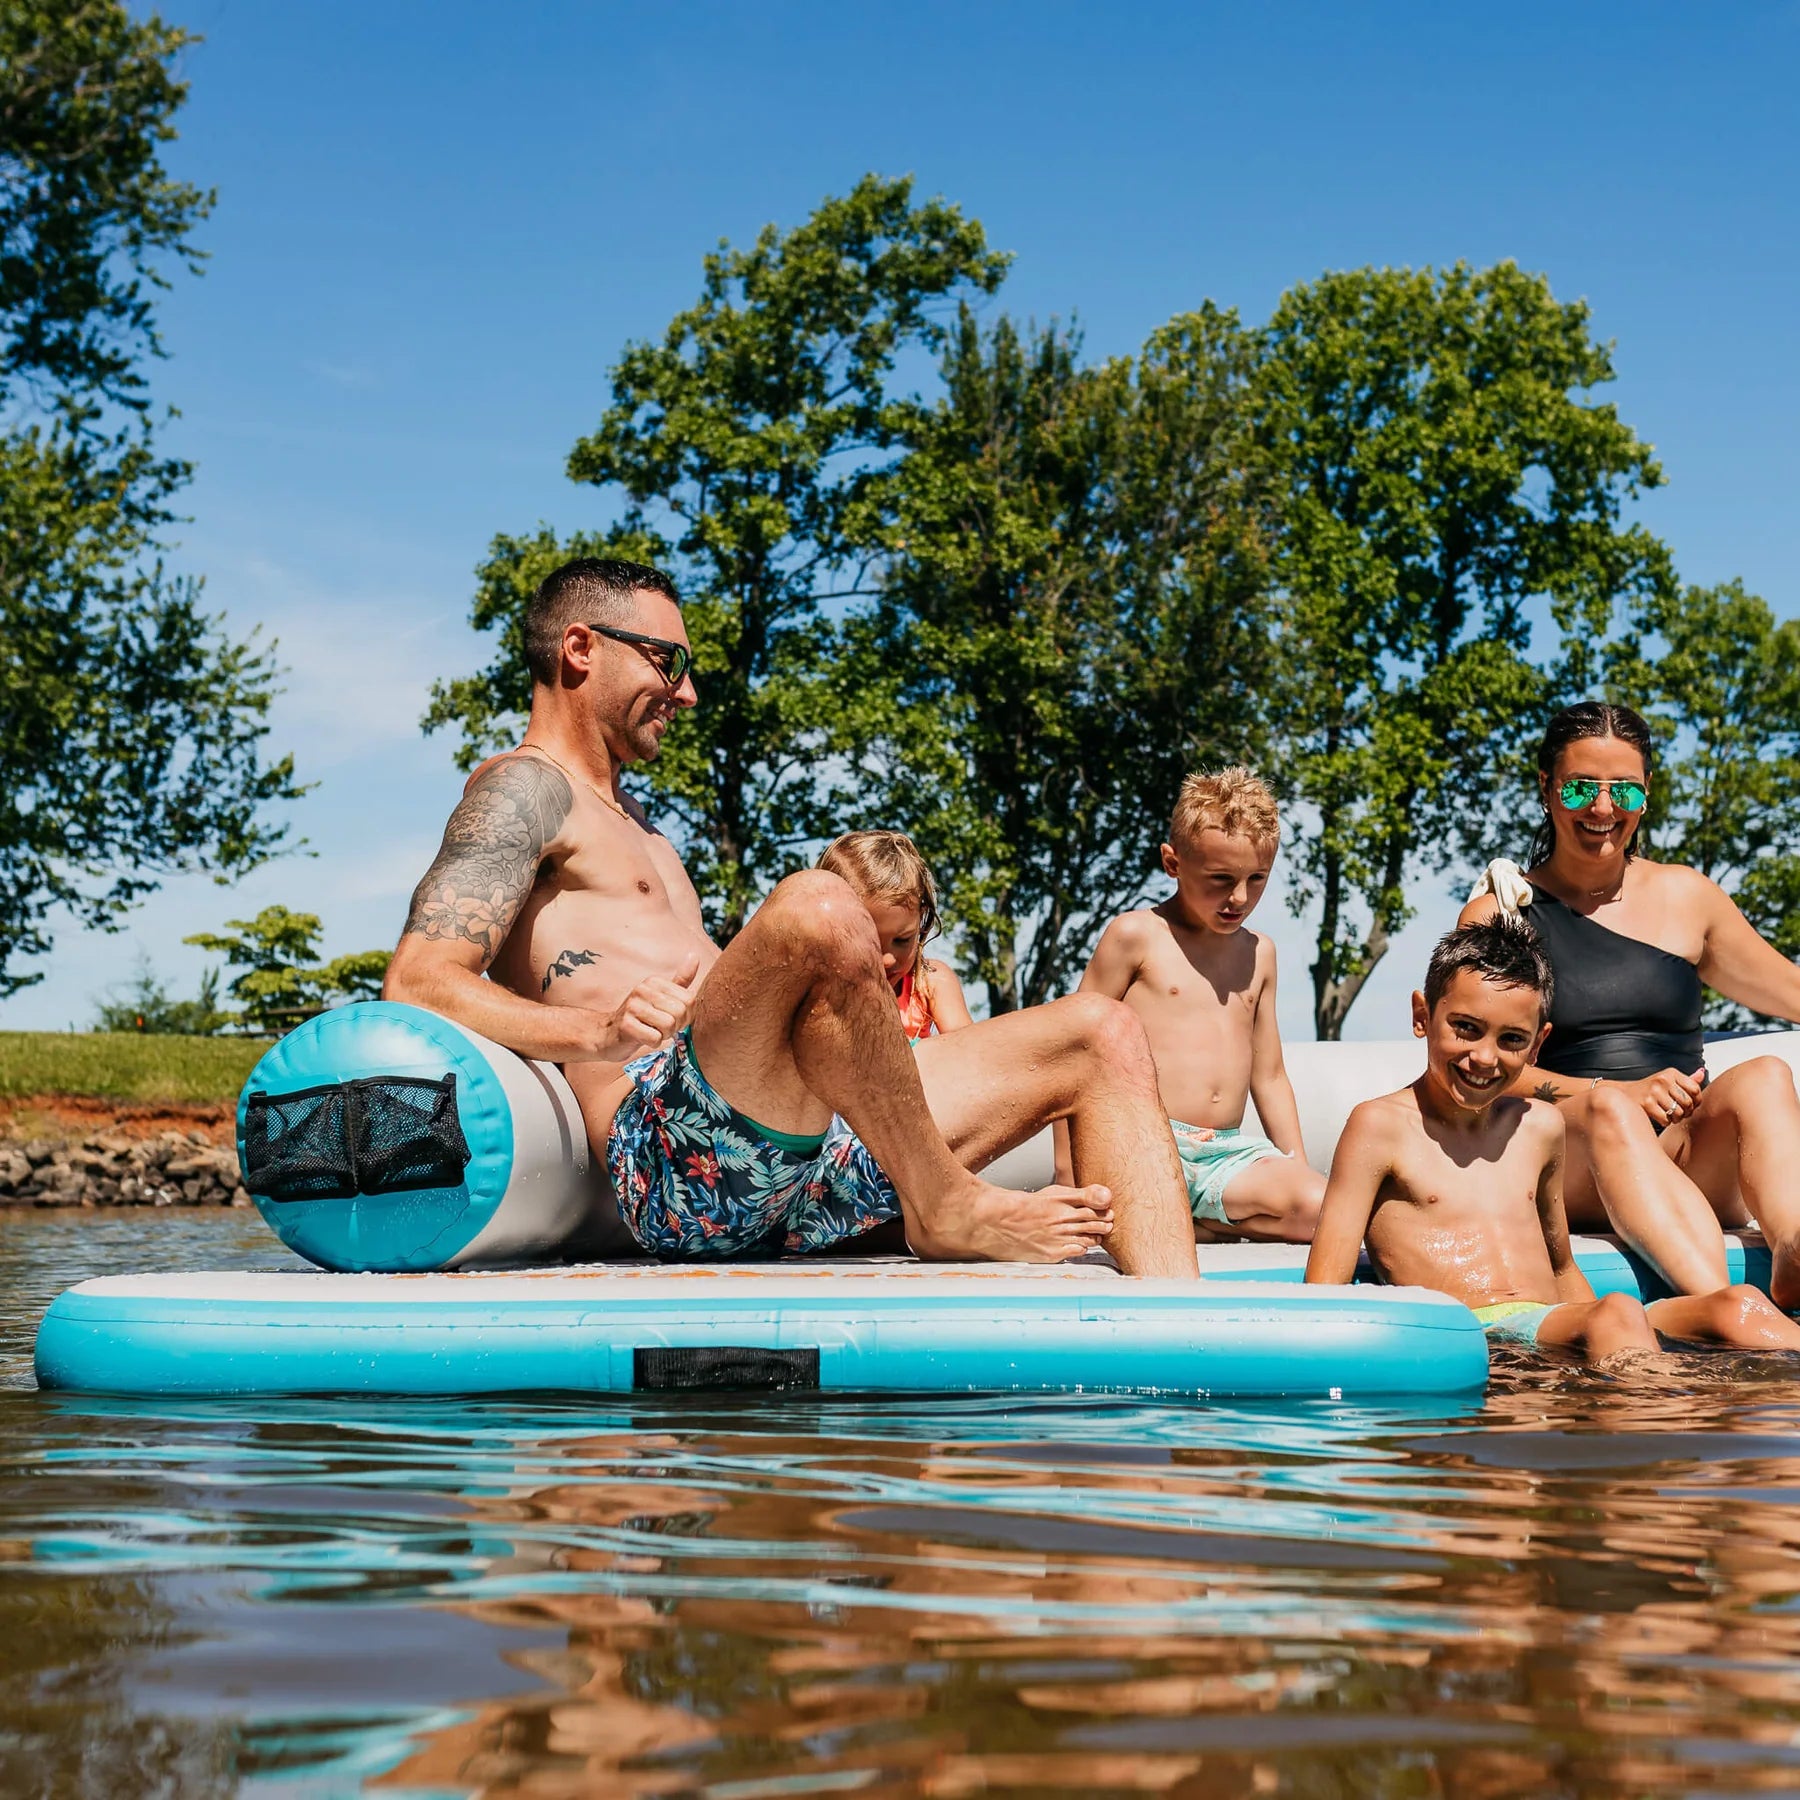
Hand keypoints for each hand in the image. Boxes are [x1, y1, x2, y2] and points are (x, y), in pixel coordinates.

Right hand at [581, 954, 701, 1060]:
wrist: (609, 1034)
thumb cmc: (641, 1016)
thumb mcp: (662, 995)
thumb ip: (680, 980)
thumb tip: (694, 955)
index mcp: (655, 982)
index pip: (690, 999)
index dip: (687, 1015)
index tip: (673, 1018)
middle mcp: (643, 989)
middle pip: (680, 1012)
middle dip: (675, 1026)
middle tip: (661, 1027)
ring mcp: (633, 1006)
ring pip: (668, 1025)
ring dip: (664, 1035)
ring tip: (651, 1031)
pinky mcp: (626, 1025)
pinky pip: (655, 1038)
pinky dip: (653, 1043)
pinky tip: (643, 1038)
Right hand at [1624, 1066, 1705, 1127]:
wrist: (1623, 1093)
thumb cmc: (1649, 1089)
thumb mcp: (1667, 1080)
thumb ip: (1686, 1079)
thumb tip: (1702, 1072)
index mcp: (1670, 1073)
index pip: (1695, 1089)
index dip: (1696, 1101)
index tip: (1690, 1105)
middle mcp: (1663, 1080)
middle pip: (1688, 1102)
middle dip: (1686, 1112)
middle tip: (1679, 1113)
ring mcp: (1654, 1091)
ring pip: (1678, 1113)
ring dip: (1676, 1118)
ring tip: (1670, 1115)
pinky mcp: (1647, 1104)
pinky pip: (1666, 1119)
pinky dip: (1665, 1122)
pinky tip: (1660, 1117)